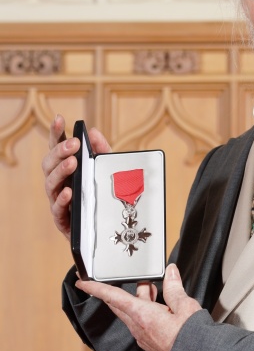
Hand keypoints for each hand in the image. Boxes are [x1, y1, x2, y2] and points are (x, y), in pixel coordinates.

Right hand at [42, 115, 110, 240]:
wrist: (107, 231)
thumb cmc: (102, 196)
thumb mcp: (107, 172)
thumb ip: (102, 152)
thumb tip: (93, 132)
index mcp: (66, 168)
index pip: (57, 147)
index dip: (56, 132)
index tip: (59, 118)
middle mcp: (58, 182)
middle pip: (49, 163)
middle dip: (60, 152)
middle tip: (73, 144)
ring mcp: (57, 200)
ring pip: (50, 183)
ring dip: (60, 171)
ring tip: (72, 163)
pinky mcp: (62, 220)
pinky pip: (57, 208)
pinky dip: (62, 199)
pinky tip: (68, 191)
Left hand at [76, 263, 201, 350]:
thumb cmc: (191, 340)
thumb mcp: (185, 306)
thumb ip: (174, 288)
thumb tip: (170, 273)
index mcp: (143, 315)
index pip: (113, 297)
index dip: (95, 288)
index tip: (82, 281)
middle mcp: (138, 327)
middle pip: (121, 304)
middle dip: (124, 289)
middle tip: (131, 278)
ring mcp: (144, 337)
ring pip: (133, 312)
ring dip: (139, 298)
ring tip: (153, 288)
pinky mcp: (150, 342)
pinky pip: (141, 322)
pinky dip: (146, 309)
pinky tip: (160, 306)